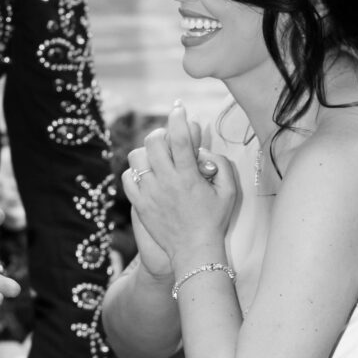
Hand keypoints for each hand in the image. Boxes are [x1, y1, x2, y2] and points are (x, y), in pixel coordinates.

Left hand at [123, 102, 238, 270]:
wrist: (194, 251)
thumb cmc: (214, 220)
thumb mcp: (229, 191)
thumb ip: (221, 164)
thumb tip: (202, 148)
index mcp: (189, 178)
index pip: (181, 139)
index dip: (179, 118)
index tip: (179, 107)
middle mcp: (167, 183)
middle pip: (153, 142)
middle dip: (161, 133)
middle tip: (169, 139)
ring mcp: (150, 194)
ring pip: (136, 157)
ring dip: (147, 152)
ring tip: (157, 159)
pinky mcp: (139, 204)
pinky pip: (128, 178)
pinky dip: (135, 172)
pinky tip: (147, 175)